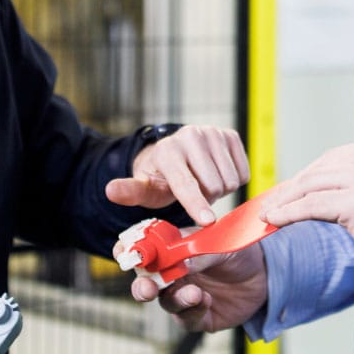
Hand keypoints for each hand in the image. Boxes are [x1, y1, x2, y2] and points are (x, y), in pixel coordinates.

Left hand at [105, 125, 249, 225]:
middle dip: (207, 198)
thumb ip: (130, 191)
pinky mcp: (229, 134)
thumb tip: (110, 191)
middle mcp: (190, 136)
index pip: (185, 183)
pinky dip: (234, 179)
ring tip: (205, 182)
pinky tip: (218, 172)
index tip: (208, 221)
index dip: (196, 203)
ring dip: (221, 189)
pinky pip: (243, 171)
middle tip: (195, 192)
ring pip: (231, 180)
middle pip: (214, 186)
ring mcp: (212, 132)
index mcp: (168, 150)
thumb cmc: (161, 176)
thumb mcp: (145, 187)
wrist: (177, 152)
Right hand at [127, 239, 268, 333]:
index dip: (130, 251)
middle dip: (142, 286)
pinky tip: (206, 301)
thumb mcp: (220, 244)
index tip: (123, 253)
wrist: (266, 274)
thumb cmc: (238, 251)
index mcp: (173, 249)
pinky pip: (187, 319)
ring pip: (166, 302)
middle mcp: (174, 273)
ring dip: (175, 299)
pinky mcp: (199, 317)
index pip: (144, 249)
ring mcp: (185, 295)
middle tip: (147, 287)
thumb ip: (197, 253)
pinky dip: (193, 310)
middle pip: (146, 282)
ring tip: (194, 293)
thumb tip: (178, 261)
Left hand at [260, 136, 353, 283]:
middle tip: (271, 202)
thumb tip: (329, 194)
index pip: (334, 159)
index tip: (289, 190)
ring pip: (311, 186)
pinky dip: (288, 213)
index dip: (308, 176)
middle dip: (291, 187)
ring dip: (284, 201)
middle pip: (319, 169)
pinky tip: (274, 221)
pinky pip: (311, 206)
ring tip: (268, 214)